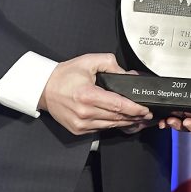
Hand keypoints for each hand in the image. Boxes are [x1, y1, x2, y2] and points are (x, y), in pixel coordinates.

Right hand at [39, 53, 153, 134]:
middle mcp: (84, 112)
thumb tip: (127, 75)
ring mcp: (81, 124)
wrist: (44, 88)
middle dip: (134, 116)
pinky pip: (101, 129)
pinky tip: (120, 121)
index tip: (145, 108)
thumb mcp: (88, 61)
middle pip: (117, 117)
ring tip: (137, 118)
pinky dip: (112, 125)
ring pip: (111, 125)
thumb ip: (110, 64)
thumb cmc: (64, 75)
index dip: (134, 108)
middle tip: (146, 113)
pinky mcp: (79, 130)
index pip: (118, 105)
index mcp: (87, 95)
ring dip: (126, 122)